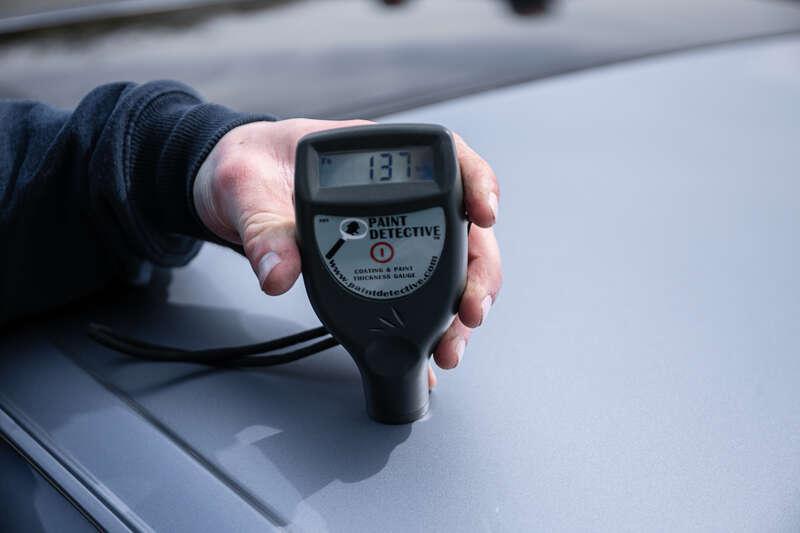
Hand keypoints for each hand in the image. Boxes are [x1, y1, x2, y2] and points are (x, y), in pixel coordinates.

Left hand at [193, 119, 501, 387]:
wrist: (233, 192)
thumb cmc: (247, 173)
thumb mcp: (246, 191)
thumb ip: (262, 228)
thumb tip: (278, 273)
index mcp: (380, 159)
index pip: (451, 159)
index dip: (479, 185)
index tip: (485, 215)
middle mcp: (400, 196)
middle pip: (464, 230)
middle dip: (476, 275)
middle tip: (468, 312)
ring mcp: (396, 232)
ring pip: (450, 269)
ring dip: (457, 311)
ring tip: (448, 349)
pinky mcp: (382, 265)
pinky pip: (416, 294)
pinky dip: (427, 326)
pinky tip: (427, 356)